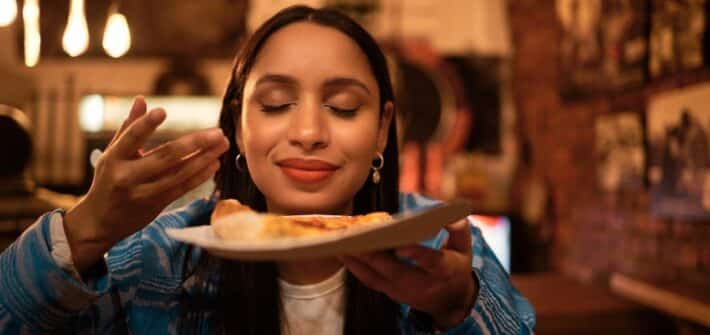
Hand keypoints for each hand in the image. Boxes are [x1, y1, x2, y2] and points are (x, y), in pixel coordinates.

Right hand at [64, 96, 228, 271]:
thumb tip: (141, 99)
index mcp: (113, 158)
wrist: (100, 222)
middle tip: (217, 132)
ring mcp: (142, 192)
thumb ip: (129, 127)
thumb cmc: (107, 180)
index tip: (163, 111)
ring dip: (204, 159)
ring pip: (179, 174)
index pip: (131, 138)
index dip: (146, 125)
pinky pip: (181, 188)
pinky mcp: (155, 205)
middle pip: (165, 156)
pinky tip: (214, 164)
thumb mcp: (112, 153)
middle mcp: (127, 176)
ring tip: (222, 145)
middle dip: (195, 143)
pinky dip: (199, 176)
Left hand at [339, 219, 476, 329]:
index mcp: (445, 270)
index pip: (431, 262)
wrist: (451, 301)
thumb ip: (459, 229)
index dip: (416, 254)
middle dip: (374, 256)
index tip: (401, 245)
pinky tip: (342, 252)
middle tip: (356, 238)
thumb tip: (448, 214)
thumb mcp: (465, 248)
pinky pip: (369, 281)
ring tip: (341, 243)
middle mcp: (423, 284)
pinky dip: (355, 268)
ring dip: (358, 261)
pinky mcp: (391, 293)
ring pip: (377, 278)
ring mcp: (404, 292)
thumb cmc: (456, 266)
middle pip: (395, 272)